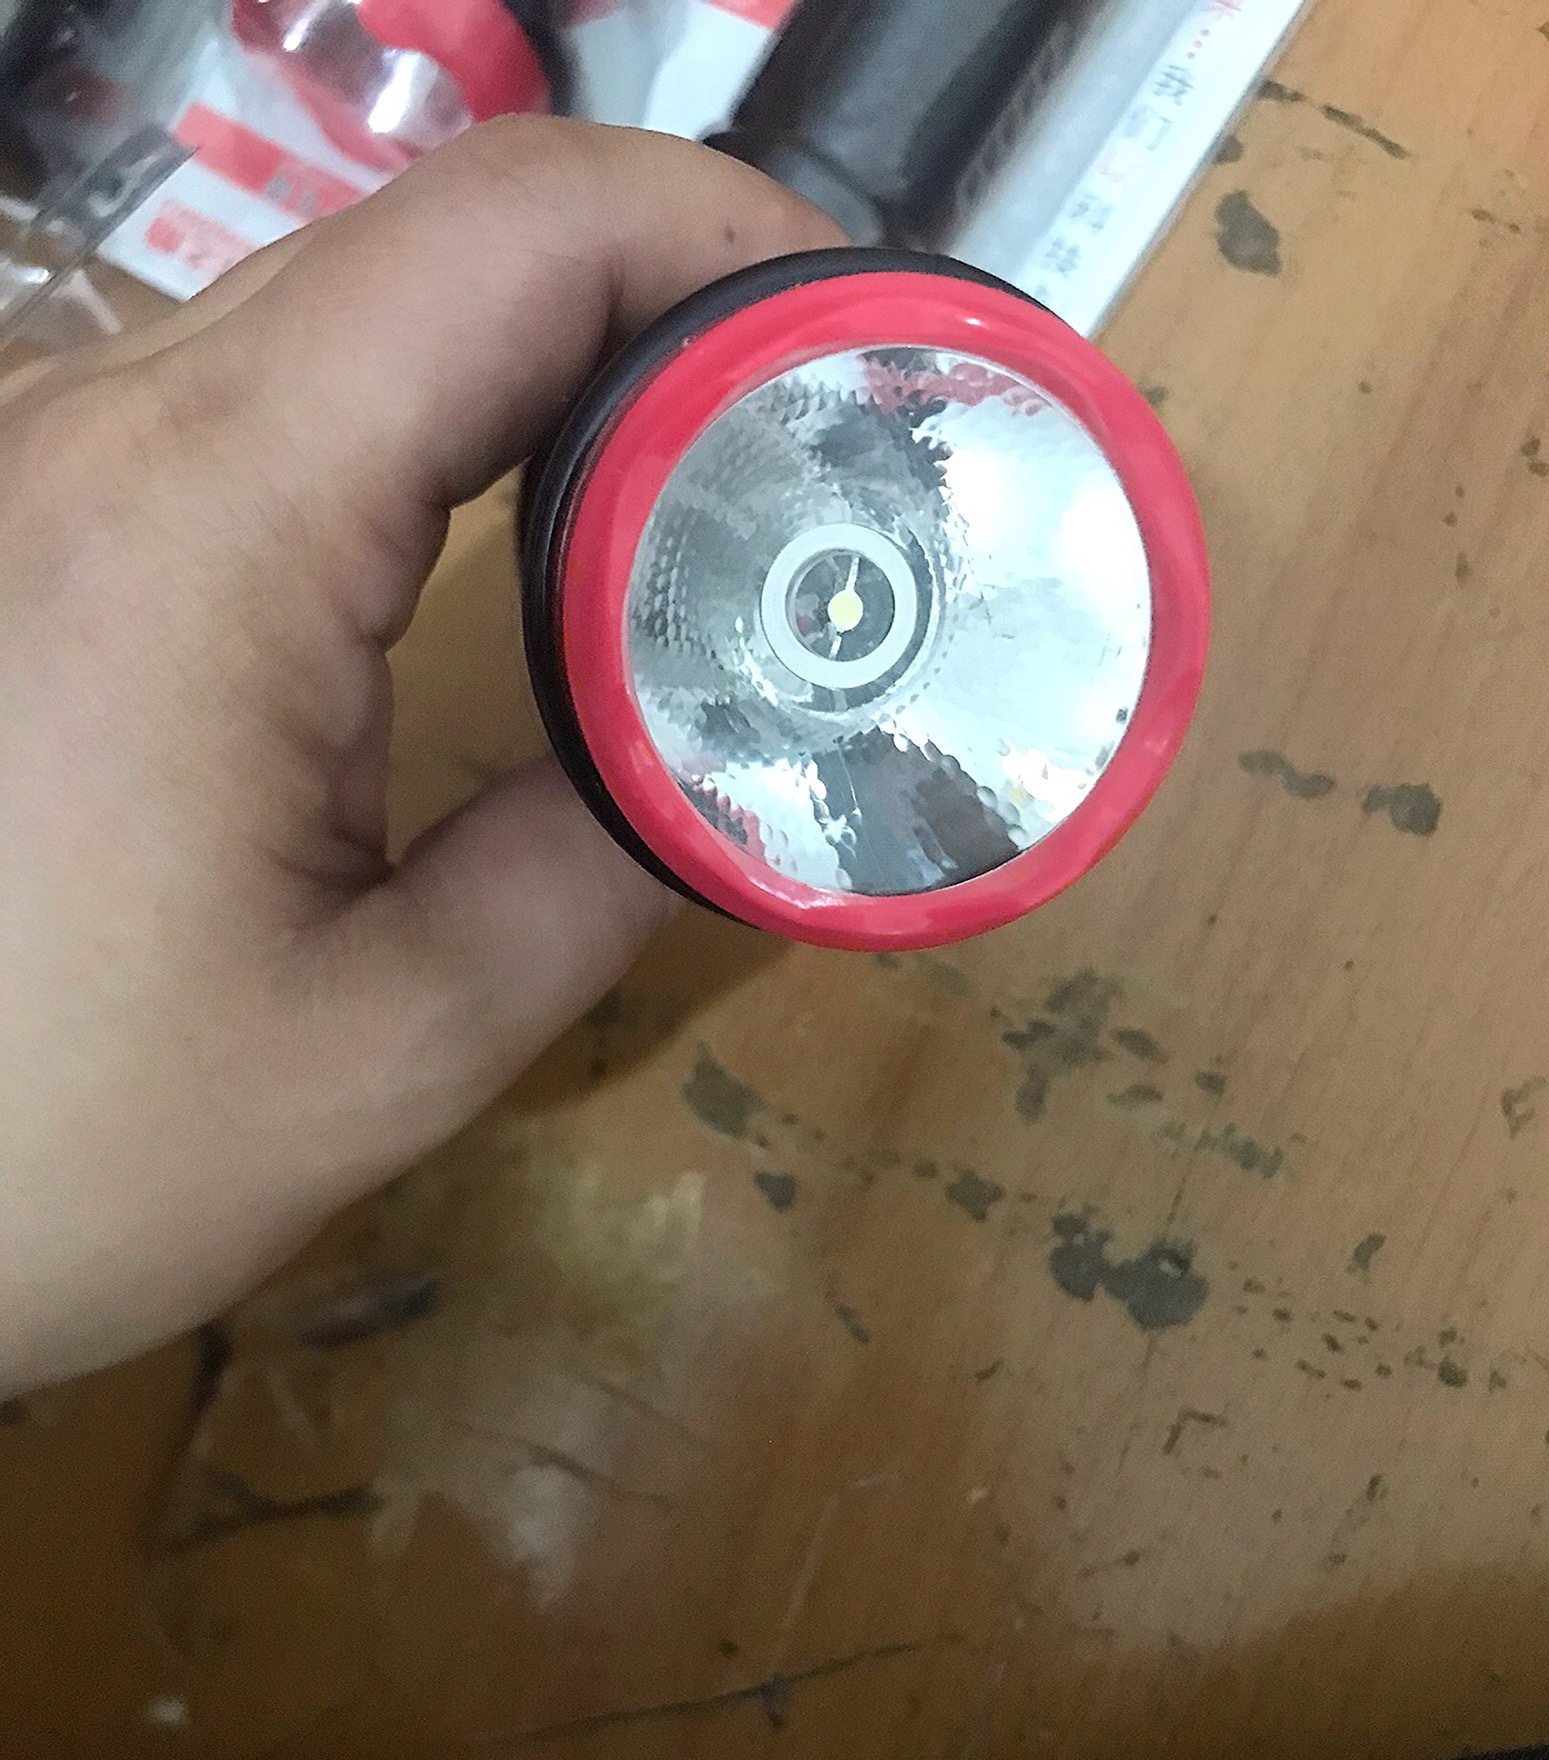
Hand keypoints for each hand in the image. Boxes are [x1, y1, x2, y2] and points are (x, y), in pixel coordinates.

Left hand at [0, 119, 835, 1394]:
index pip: (513, 230)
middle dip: (668, 315)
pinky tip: (512, 548)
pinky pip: (266, 403)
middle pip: (443, 245)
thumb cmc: (57, 1140)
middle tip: (823, 462)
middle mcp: (102, 423)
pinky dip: (432, 438)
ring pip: (354, 312)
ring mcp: (43, 454)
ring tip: (704, 508)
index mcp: (208, 522)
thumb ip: (596, 875)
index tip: (864, 362)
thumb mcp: (388, 1042)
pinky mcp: (27, 517)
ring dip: (551, 376)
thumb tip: (737, 770)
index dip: (725, 240)